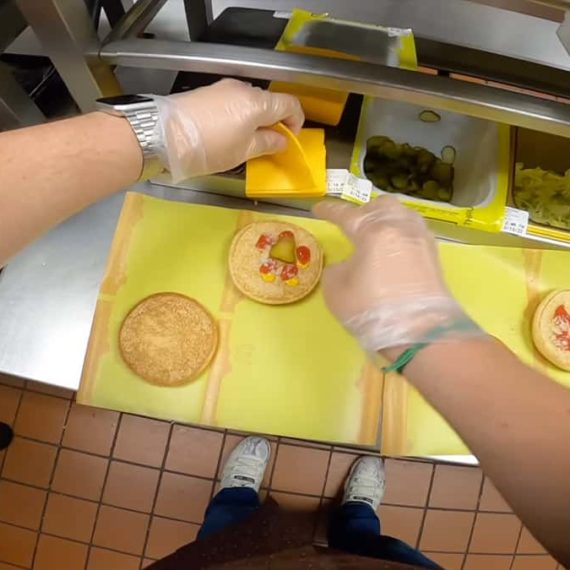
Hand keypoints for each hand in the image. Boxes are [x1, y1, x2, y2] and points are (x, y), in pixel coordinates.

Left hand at [152, 79, 303, 181]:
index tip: (290, 138)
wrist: (163, 136)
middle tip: (268, 144)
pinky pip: (232, 103)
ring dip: (255, 119)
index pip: (290, 104)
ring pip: (250, 102)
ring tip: (245, 142)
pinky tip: (227, 134)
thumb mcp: (243, 152)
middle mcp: (243, 89)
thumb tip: (281, 140)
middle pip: (269, 102)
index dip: (296, 121)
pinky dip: (238, 116)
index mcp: (257, 103)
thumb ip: (267, 143)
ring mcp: (223, 88)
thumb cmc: (208, 147)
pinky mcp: (208, 93)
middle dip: (274, 121)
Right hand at [313, 196, 481, 351]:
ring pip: (402, 214)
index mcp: (374, 231)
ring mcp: (420, 239)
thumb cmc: (372, 310)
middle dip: (363, 210)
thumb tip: (348, 265)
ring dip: (385, 217)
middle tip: (351, 223)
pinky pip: (413, 230)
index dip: (329, 209)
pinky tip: (393, 246)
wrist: (421, 334)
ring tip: (374, 231)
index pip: (346, 213)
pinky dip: (399, 231)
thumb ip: (336, 269)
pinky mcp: (433, 255)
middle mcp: (400, 227)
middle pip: (381, 205)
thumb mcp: (336, 291)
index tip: (318, 208)